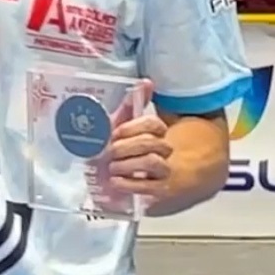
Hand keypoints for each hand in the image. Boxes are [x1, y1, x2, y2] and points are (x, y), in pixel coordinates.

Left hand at [104, 79, 172, 199]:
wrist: (148, 180)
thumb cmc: (129, 150)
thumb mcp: (127, 127)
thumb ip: (132, 105)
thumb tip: (145, 82)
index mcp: (158, 132)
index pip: (153, 124)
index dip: (132, 127)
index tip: (114, 133)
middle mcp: (164, 150)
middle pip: (151, 143)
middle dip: (127, 147)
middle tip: (109, 151)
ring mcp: (164, 172)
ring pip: (153, 162)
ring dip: (129, 164)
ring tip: (112, 166)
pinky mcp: (159, 193)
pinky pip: (148, 188)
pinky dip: (129, 184)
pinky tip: (115, 181)